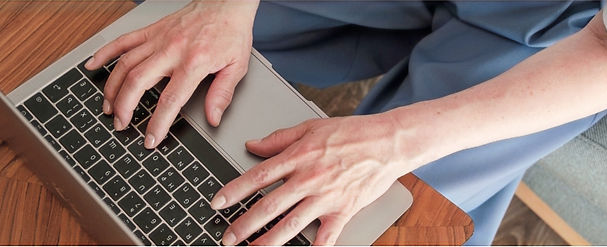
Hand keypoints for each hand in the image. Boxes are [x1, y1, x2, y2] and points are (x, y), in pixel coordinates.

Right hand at [84, 0, 258, 148]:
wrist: (226, 3)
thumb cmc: (230, 33)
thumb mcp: (237, 67)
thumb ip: (222, 94)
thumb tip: (213, 118)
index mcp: (194, 63)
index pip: (170, 100)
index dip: (157, 123)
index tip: (151, 139)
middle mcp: (171, 50)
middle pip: (137, 81)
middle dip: (125, 107)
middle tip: (121, 124)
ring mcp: (158, 39)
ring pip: (125, 64)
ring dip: (112, 88)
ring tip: (108, 107)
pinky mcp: (151, 30)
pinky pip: (123, 41)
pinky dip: (105, 53)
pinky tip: (93, 65)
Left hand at [210, 114, 416, 244]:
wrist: (388, 142)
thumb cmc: (352, 133)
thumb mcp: (311, 127)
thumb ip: (279, 139)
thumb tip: (252, 145)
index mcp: (298, 157)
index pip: (258, 176)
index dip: (234, 191)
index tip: (218, 202)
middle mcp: (309, 179)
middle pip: (269, 205)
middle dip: (244, 224)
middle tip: (227, 236)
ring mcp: (326, 197)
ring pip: (290, 224)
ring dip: (267, 241)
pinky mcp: (344, 211)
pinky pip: (326, 237)